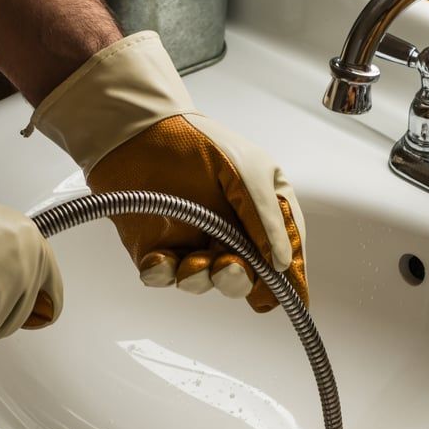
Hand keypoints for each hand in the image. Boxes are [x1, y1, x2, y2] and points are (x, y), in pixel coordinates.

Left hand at [25, 31, 306, 312]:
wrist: (138, 129)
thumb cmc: (199, 142)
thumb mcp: (248, 172)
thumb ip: (267, 218)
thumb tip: (284, 265)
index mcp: (260, 216)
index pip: (282, 256)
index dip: (289, 280)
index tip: (290, 299)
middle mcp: (229, 235)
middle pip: (244, 278)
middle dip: (238, 281)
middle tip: (228, 266)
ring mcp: (192, 244)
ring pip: (204, 283)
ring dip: (201, 278)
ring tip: (192, 261)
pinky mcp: (157, 249)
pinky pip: (162, 276)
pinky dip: (162, 273)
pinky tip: (160, 259)